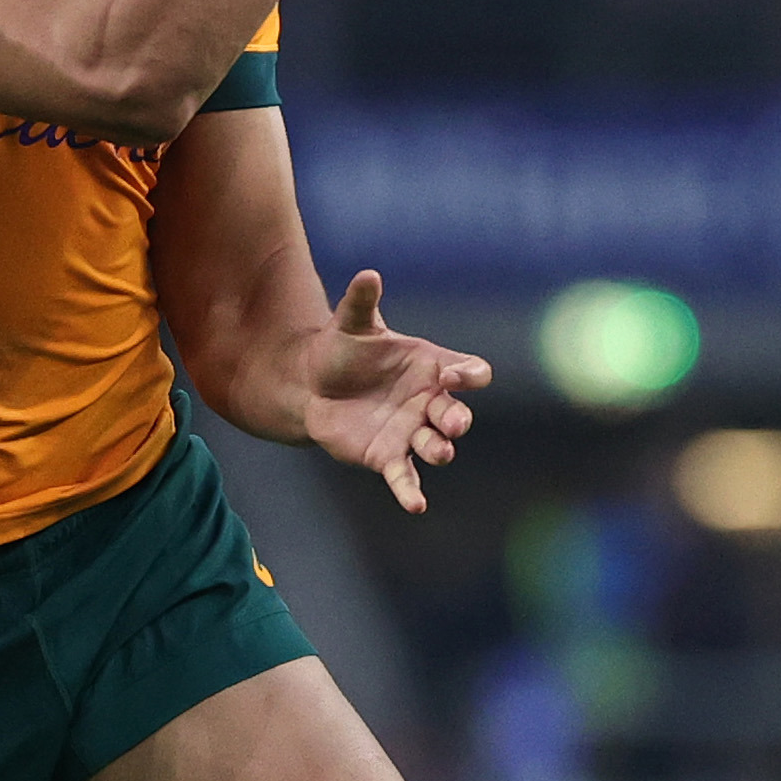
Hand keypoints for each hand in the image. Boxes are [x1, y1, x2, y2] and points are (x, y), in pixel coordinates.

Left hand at [302, 271, 489, 513]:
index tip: (460, 376)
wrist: (311, 385)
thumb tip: (368, 275)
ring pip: (435, 445)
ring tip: (439, 451)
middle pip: (456, 413)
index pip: (466, 372)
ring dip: (440, 449)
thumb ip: (361, 301)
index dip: (469, 375)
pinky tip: (416, 506)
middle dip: (457, 418)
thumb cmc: (341, 349)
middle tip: (452, 421)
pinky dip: (411, 492)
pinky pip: (405, 477)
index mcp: (432, 367)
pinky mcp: (389, 457)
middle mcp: (430, 402)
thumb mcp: (350, 323)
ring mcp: (412, 432)